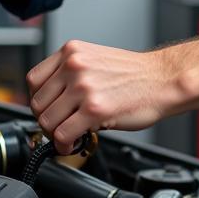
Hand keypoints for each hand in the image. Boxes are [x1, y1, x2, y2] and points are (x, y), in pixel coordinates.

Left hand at [27, 40, 178, 152]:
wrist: (164, 80)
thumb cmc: (136, 74)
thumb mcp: (95, 61)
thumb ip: (70, 74)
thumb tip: (51, 102)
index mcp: (72, 52)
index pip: (34, 80)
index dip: (39, 100)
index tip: (48, 110)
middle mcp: (74, 66)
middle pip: (37, 103)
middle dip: (47, 120)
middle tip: (61, 127)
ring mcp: (83, 87)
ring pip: (47, 121)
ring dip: (55, 135)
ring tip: (69, 136)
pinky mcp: (94, 109)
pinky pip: (63, 134)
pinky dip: (64, 145)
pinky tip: (75, 143)